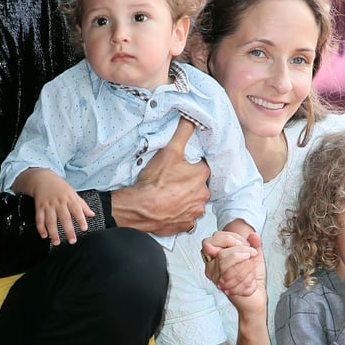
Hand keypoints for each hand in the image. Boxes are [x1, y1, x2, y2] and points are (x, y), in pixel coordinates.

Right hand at [28, 169, 93, 244]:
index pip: (77, 210)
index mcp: (69, 199)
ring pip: (50, 220)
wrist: (43, 178)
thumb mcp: (73, 194)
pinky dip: (40, 228)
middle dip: (68, 230)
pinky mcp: (39, 207)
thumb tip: (92, 214)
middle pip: (64, 218)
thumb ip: (83, 205)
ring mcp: (48, 205)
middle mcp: (59, 203)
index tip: (84, 228)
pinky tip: (44, 236)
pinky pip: (39, 219)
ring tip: (57, 242)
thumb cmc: (60, 187)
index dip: (81, 219)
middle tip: (72, 240)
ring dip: (53, 232)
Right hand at [111, 117, 209, 235]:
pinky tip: (169, 208)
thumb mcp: (169, 150)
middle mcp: (203, 195)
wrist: (141, 208)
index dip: (189, 166)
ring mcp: (195, 211)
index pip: (201, 166)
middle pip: (198, 184)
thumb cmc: (155, 182)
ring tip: (168, 194)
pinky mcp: (186, 225)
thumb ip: (183, 132)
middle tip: (171, 181)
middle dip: (187, 183)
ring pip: (193, 201)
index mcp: (202, 175)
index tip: (178, 167)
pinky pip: (186, 217)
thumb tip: (191, 119)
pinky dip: (179, 213)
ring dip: (184, 199)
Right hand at [201, 230, 259, 297]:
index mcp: (217, 253)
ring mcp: (215, 276)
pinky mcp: (222, 287)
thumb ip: (254, 243)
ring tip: (252, 269)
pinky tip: (251, 281)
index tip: (245, 244)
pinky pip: (232, 278)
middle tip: (251, 255)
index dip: (230, 239)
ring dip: (246, 266)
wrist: (256, 295)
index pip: (213, 239)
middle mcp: (212, 264)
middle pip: (221, 253)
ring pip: (225, 265)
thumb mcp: (255, 255)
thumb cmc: (253, 275)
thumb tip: (253, 235)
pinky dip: (247, 278)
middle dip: (241, 252)